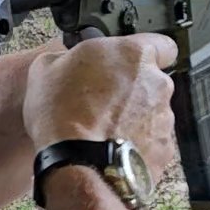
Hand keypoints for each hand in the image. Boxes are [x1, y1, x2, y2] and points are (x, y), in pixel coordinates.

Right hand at [23, 34, 177, 183]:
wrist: (76, 164)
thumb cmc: (62, 115)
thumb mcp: (45, 69)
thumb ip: (67, 57)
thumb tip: (64, 61)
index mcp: (134, 55)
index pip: (162, 44)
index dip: (146, 54)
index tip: (131, 63)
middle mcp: (157, 83)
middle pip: (154, 82)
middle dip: (134, 90)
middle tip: (104, 101)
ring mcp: (164, 118)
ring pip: (153, 113)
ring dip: (135, 118)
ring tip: (105, 129)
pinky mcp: (164, 149)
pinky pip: (153, 142)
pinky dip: (138, 144)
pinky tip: (113, 148)